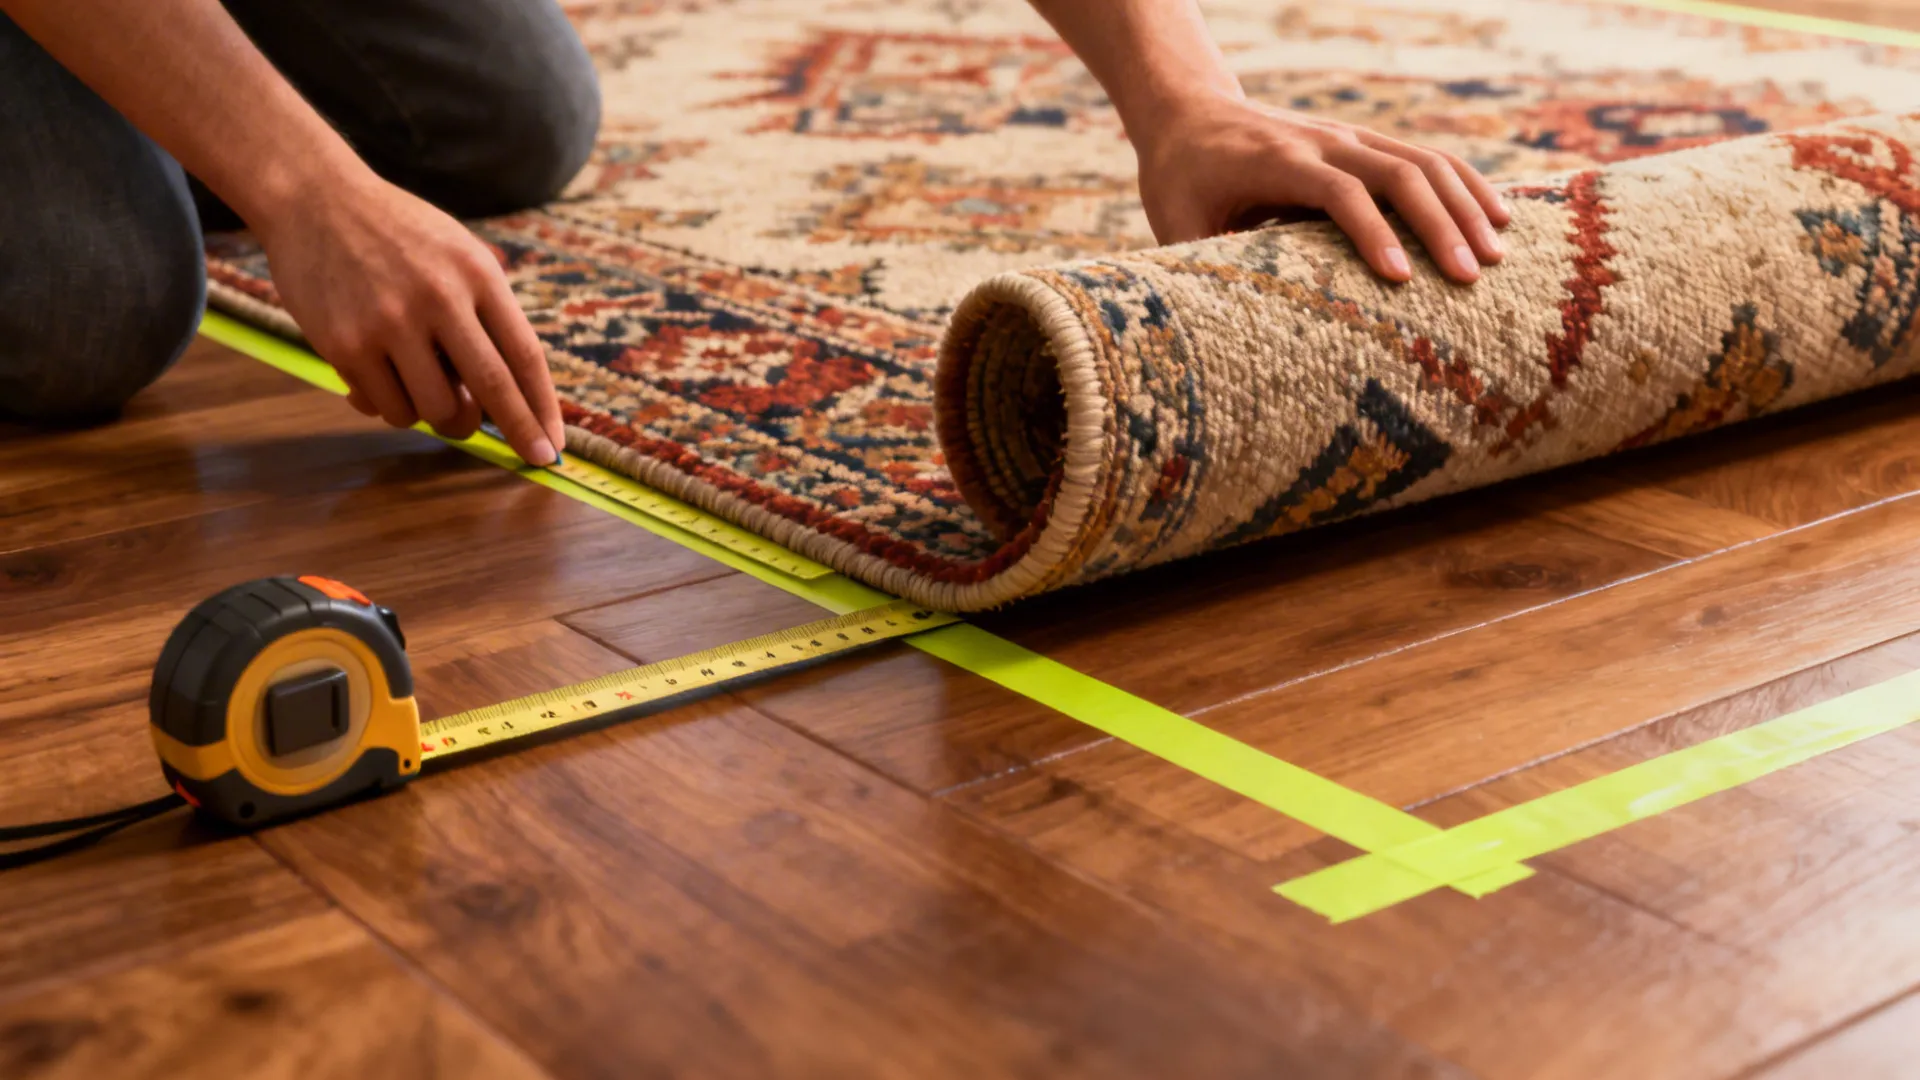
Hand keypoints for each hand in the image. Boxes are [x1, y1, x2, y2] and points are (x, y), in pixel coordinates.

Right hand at [253, 170, 565, 464]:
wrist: (314, 199)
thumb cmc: (397, 235)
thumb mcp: (457, 252)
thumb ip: (486, 312)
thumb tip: (513, 395)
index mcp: (476, 274)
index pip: (524, 354)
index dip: (543, 406)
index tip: (555, 443)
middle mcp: (438, 298)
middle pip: (492, 388)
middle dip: (519, 432)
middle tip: (531, 456)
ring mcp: (389, 323)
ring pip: (436, 410)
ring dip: (444, 418)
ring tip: (435, 394)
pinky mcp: (346, 344)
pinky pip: (388, 408)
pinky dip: (396, 409)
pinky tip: (386, 384)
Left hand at [1131, 93, 1510, 283]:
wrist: (1189, 115)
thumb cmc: (1181, 182)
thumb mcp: (1177, 225)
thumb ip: (1206, 266)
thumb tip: (1233, 329)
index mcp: (1277, 161)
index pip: (1337, 192)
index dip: (1372, 233)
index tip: (1401, 280)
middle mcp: (1322, 141)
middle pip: (1396, 172)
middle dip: (1439, 225)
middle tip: (1471, 278)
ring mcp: (1349, 137)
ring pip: (1423, 160)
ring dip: (1465, 205)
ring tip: (1497, 256)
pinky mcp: (1364, 142)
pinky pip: (1427, 157)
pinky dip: (1466, 184)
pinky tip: (1499, 217)